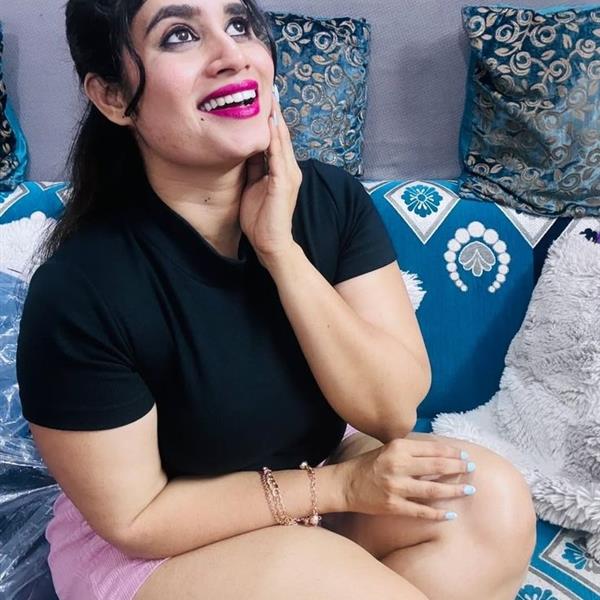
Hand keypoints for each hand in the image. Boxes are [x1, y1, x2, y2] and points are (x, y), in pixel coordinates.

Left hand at [240, 90, 301, 264]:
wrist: (271, 243)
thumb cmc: (260, 219)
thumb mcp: (252, 187)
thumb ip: (253, 168)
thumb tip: (245, 150)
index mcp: (281, 170)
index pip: (276, 140)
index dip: (270, 120)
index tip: (263, 99)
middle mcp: (289, 169)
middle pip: (281, 135)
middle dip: (275, 112)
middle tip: (269, 87)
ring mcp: (289, 175)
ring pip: (281, 141)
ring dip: (276, 120)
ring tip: (270, 98)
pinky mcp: (284, 182)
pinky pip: (278, 155)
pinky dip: (274, 138)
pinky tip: (270, 123)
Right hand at [337, 438, 475, 520]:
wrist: (345, 484)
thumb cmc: (368, 464)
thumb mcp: (388, 449)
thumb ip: (410, 450)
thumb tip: (440, 452)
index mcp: (398, 447)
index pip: (432, 448)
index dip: (452, 452)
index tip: (464, 455)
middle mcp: (398, 465)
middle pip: (437, 466)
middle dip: (458, 467)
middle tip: (471, 469)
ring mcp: (396, 486)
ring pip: (433, 489)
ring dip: (454, 490)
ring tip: (469, 490)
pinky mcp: (393, 505)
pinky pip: (420, 510)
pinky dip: (437, 513)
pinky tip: (450, 515)